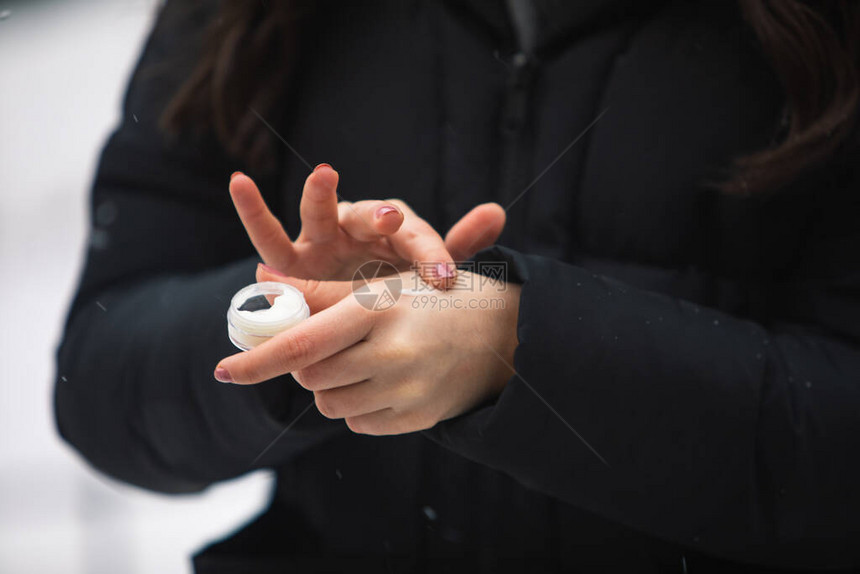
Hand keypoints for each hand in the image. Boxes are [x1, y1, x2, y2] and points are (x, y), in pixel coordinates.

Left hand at [214, 265, 519, 434]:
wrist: (505, 334)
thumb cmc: (436, 299)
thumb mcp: (383, 286)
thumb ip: (322, 291)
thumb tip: (264, 281)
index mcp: (378, 311)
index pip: (303, 342)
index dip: (257, 359)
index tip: (223, 371)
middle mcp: (391, 354)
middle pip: (311, 375)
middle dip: (307, 362)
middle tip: (329, 343)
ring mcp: (406, 392)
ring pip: (331, 403)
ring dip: (330, 384)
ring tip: (360, 359)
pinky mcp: (416, 420)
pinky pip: (359, 423)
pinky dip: (357, 404)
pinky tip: (384, 380)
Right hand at [230, 165, 505, 288]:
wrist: (352, 318)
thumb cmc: (391, 286)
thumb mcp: (426, 273)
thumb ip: (456, 247)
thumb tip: (497, 210)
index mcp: (395, 232)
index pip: (415, 236)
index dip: (431, 254)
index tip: (447, 278)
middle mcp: (358, 228)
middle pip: (370, 215)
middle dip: (381, 216)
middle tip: (392, 219)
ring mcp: (321, 239)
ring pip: (319, 214)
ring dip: (320, 195)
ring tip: (327, 175)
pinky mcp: (291, 262)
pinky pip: (269, 239)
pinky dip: (254, 212)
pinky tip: (241, 184)